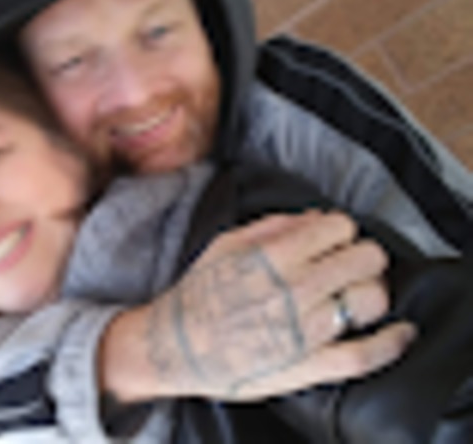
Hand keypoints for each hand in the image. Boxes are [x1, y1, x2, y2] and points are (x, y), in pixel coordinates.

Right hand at [127, 211, 414, 400]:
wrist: (178, 344)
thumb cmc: (201, 291)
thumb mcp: (226, 244)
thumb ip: (273, 225)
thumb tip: (315, 215)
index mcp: (274, 255)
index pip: (338, 227)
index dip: (342, 228)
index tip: (337, 235)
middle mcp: (295, 288)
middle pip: (364, 258)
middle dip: (363, 253)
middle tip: (353, 260)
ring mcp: (305, 330)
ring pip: (370, 299)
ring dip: (373, 289)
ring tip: (361, 289)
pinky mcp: (308, 365)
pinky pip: (362, 355)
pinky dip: (390, 343)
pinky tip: (400, 332)